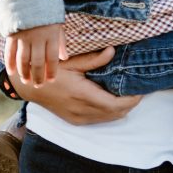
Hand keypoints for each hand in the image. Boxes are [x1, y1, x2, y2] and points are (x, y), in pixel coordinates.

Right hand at [5, 22, 66, 86]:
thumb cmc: (46, 8)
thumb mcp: (58, 21)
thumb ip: (61, 41)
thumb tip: (65, 58)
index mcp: (51, 34)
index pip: (52, 58)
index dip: (51, 71)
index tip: (51, 80)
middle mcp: (38, 37)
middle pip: (38, 62)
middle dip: (38, 76)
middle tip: (38, 85)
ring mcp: (24, 36)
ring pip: (24, 60)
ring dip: (25, 73)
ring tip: (27, 81)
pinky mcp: (12, 33)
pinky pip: (10, 52)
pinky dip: (10, 63)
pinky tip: (12, 72)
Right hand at [7, 46, 141, 123]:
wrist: (31, 86)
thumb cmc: (51, 69)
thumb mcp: (72, 61)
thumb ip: (93, 59)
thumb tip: (113, 51)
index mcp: (81, 94)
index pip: (114, 104)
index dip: (130, 100)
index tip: (140, 89)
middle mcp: (81, 111)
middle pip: (115, 114)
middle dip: (130, 104)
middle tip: (139, 89)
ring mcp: (78, 118)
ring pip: (108, 119)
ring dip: (121, 109)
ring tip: (130, 93)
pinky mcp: (75, 120)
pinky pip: (99, 120)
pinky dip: (110, 112)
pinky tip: (114, 100)